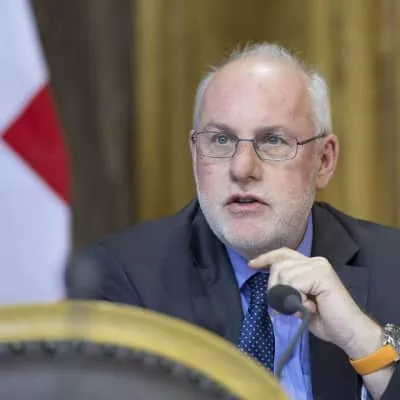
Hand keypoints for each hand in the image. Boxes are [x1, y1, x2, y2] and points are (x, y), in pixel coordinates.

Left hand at [249, 247, 381, 358]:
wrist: (349, 333)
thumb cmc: (325, 319)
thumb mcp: (299, 301)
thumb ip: (287, 289)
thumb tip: (271, 287)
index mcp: (309, 264)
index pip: (283, 254)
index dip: (266, 257)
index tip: (251, 264)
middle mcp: (314, 261)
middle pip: (279, 265)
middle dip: (275, 288)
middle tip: (285, 308)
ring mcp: (319, 266)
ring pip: (284, 275)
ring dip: (287, 297)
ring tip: (301, 308)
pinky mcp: (322, 275)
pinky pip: (295, 284)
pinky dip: (297, 300)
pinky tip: (309, 307)